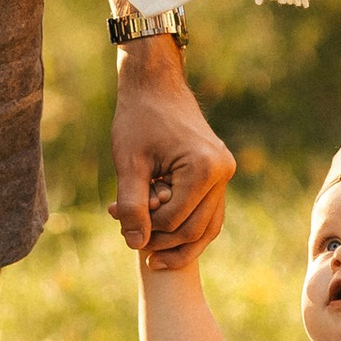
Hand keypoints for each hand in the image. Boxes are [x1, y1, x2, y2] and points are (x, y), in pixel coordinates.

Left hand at [108, 51, 234, 269]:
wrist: (156, 85)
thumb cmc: (140, 119)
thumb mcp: (129, 163)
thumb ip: (131, 205)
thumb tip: (137, 245)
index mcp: (204, 168)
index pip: (174, 220)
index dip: (145, 227)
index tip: (115, 214)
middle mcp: (223, 172)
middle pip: (195, 229)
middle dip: (161, 239)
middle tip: (130, 237)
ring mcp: (224, 173)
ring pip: (208, 227)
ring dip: (179, 243)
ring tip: (149, 254)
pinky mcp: (219, 173)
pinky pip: (209, 213)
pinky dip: (187, 227)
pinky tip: (162, 236)